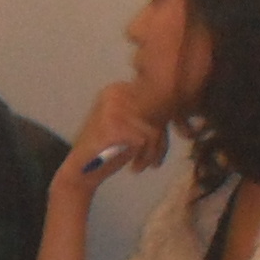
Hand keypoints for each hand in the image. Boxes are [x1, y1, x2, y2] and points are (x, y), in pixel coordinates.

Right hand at [55, 82, 168, 205]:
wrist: (80, 171)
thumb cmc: (109, 150)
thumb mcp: (130, 127)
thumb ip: (150, 116)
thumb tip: (179, 113)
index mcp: (119, 89)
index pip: (156, 100)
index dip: (162, 125)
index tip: (158, 145)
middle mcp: (115, 92)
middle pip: (157, 113)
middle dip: (160, 140)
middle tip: (154, 159)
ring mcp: (113, 108)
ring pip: (153, 129)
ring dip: (154, 152)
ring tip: (142, 164)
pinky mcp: (113, 126)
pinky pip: (145, 140)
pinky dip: (145, 157)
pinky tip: (135, 167)